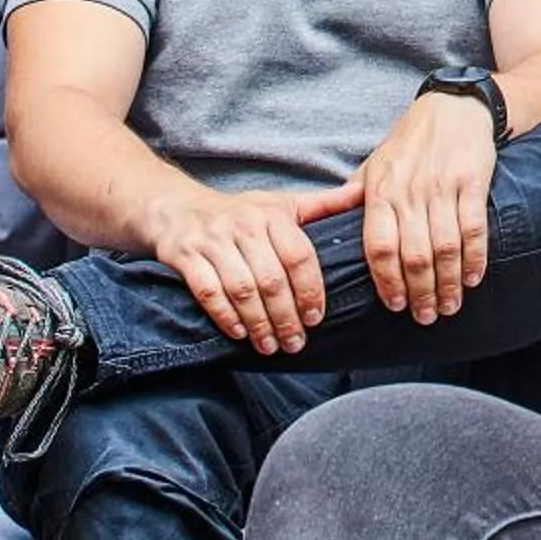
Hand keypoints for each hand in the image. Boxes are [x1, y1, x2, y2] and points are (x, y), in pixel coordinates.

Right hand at [146, 185, 329, 355]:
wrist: (177, 208)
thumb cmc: (240, 213)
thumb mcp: (281, 203)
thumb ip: (323, 204)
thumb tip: (364, 193)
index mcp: (272, 214)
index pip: (299, 257)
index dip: (310, 291)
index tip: (315, 318)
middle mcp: (243, 225)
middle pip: (272, 279)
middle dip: (286, 317)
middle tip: (295, 342)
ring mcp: (212, 240)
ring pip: (241, 288)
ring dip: (258, 323)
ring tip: (270, 345)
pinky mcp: (185, 255)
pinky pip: (207, 291)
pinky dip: (225, 315)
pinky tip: (239, 334)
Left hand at [342, 90, 498, 322]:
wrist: (453, 107)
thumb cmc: (410, 142)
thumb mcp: (375, 165)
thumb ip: (356, 200)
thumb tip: (331, 233)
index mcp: (380, 191)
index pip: (378, 246)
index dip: (387, 281)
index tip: (395, 306)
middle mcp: (409, 191)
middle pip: (414, 255)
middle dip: (421, 292)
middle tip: (426, 316)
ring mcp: (442, 186)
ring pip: (445, 247)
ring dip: (449, 283)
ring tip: (450, 305)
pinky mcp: (472, 181)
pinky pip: (473, 228)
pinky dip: (475, 258)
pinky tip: (473, 278)